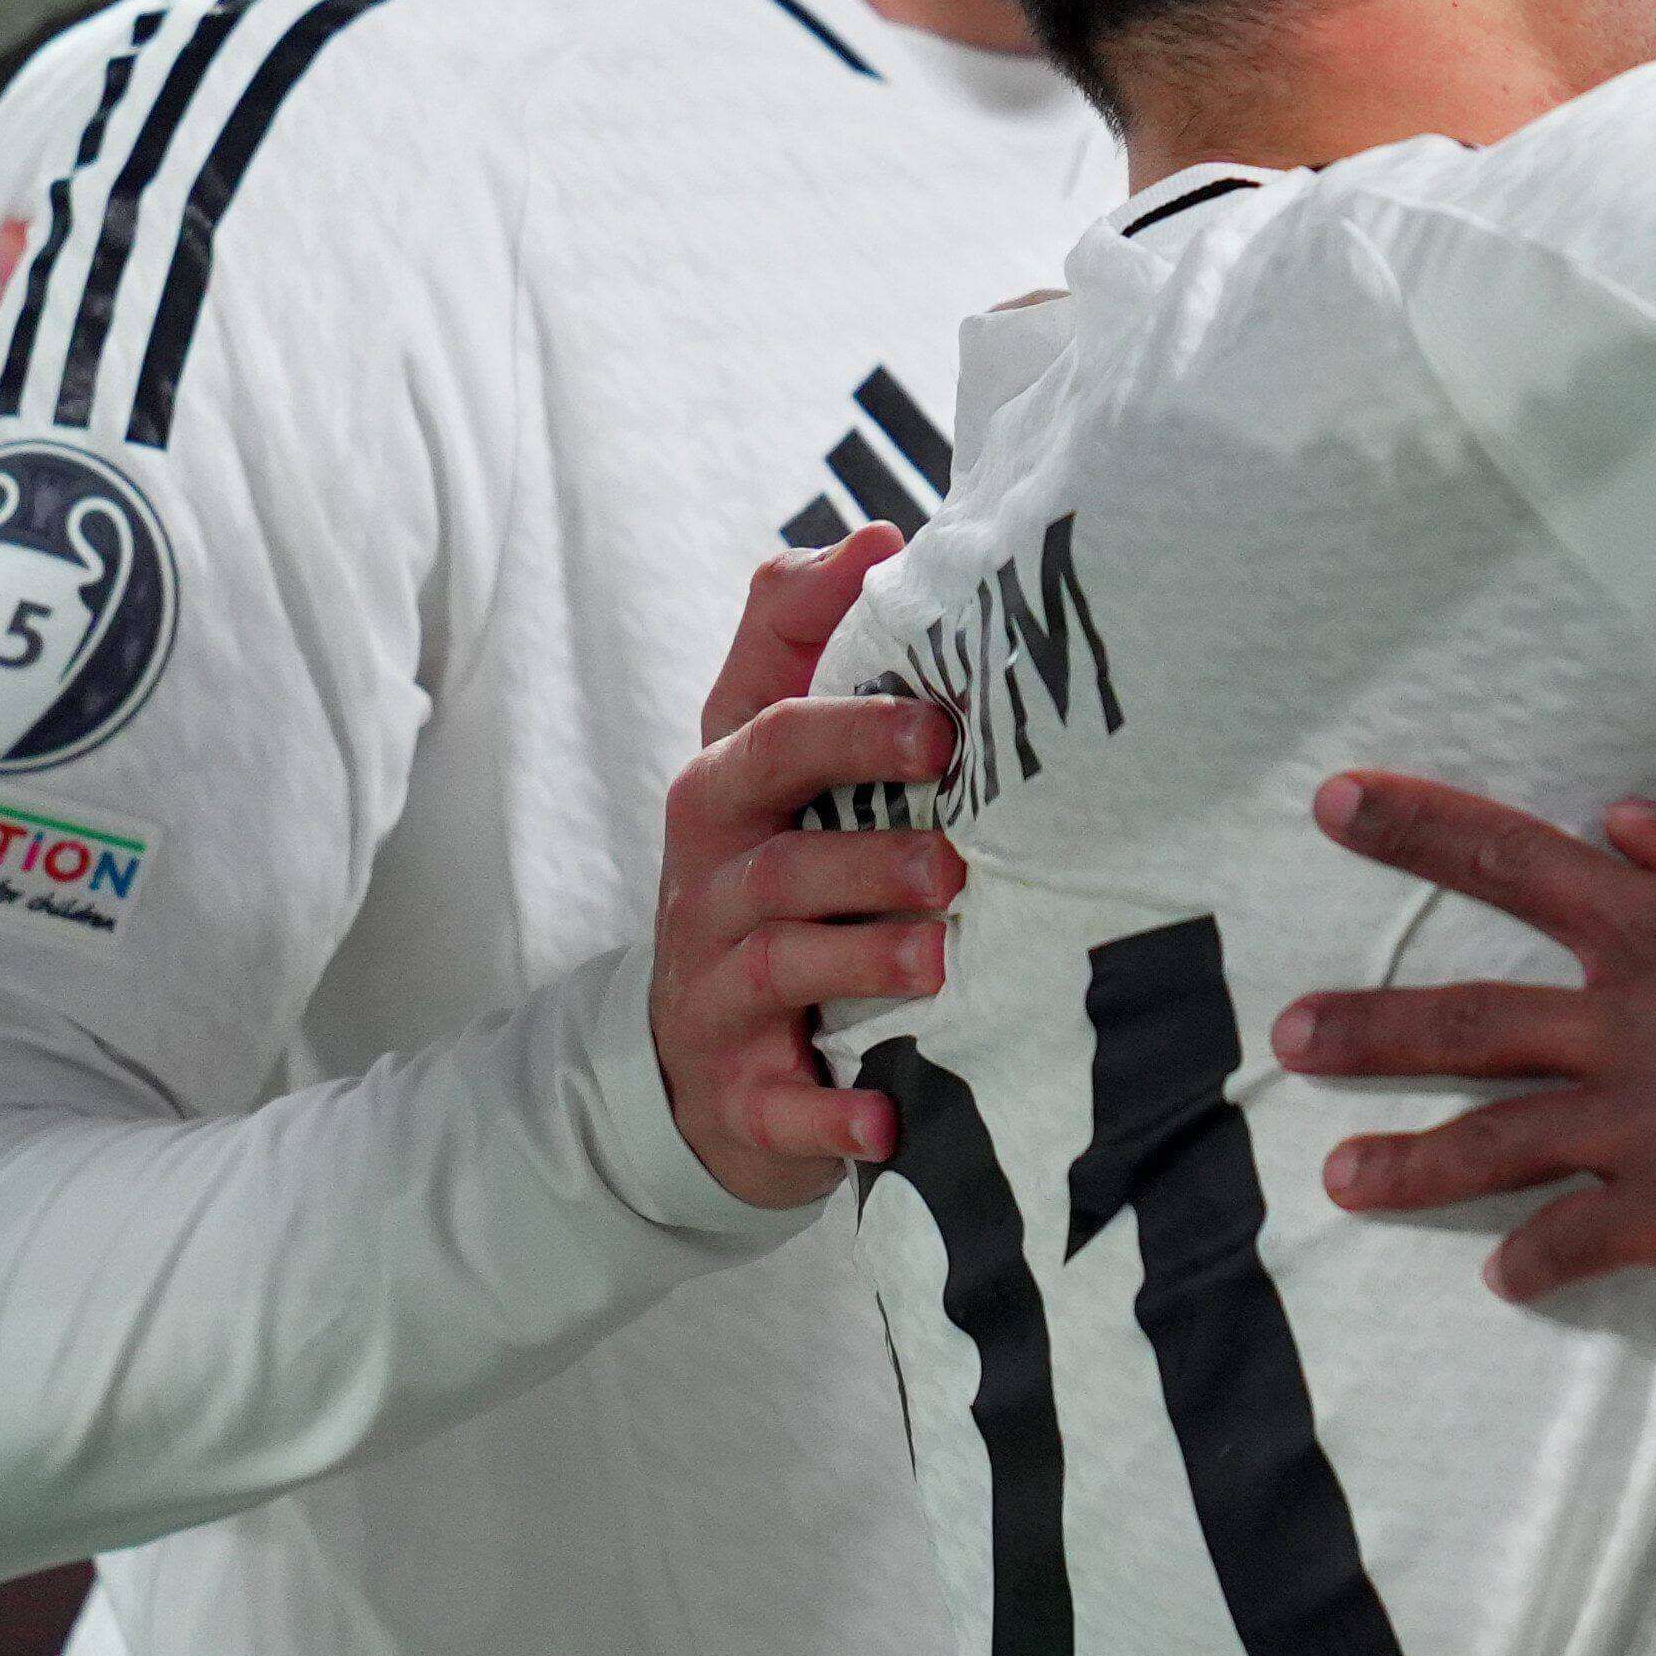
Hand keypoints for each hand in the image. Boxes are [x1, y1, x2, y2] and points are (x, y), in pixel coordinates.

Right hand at [651, 530, 962, 1208]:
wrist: (701, 1057)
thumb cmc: (773, 874)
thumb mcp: (774, 761)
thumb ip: (808, 643)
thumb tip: (875, 533)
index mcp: (730, 793)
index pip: (769, 724)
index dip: (843, 706)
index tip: (935, 704)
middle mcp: (712, 884)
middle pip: (773, 844)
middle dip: (861, 840)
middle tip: (954, 846)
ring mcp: (716, 990)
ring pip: (781, 960)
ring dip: (863, 956)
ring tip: (941, 955)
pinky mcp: (737, 1091)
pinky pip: (778, 1105)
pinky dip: (828, 1116)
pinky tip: (885, 1122)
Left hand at [1276, 775, 1655, 1299]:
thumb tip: (1619, 823)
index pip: (1510, 859)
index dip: (1417, 828)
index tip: (1336, 804)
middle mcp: (1625, 1021)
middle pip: (1467, 1021)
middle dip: (1369, 1026)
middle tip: (1287, 1036)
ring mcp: (1640, 1120)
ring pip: (1492, 1142)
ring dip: (1408, 1161)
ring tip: (1337, 1177)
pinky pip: (1577, 1242)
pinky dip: (1534, 1261)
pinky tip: (1503, 1276)